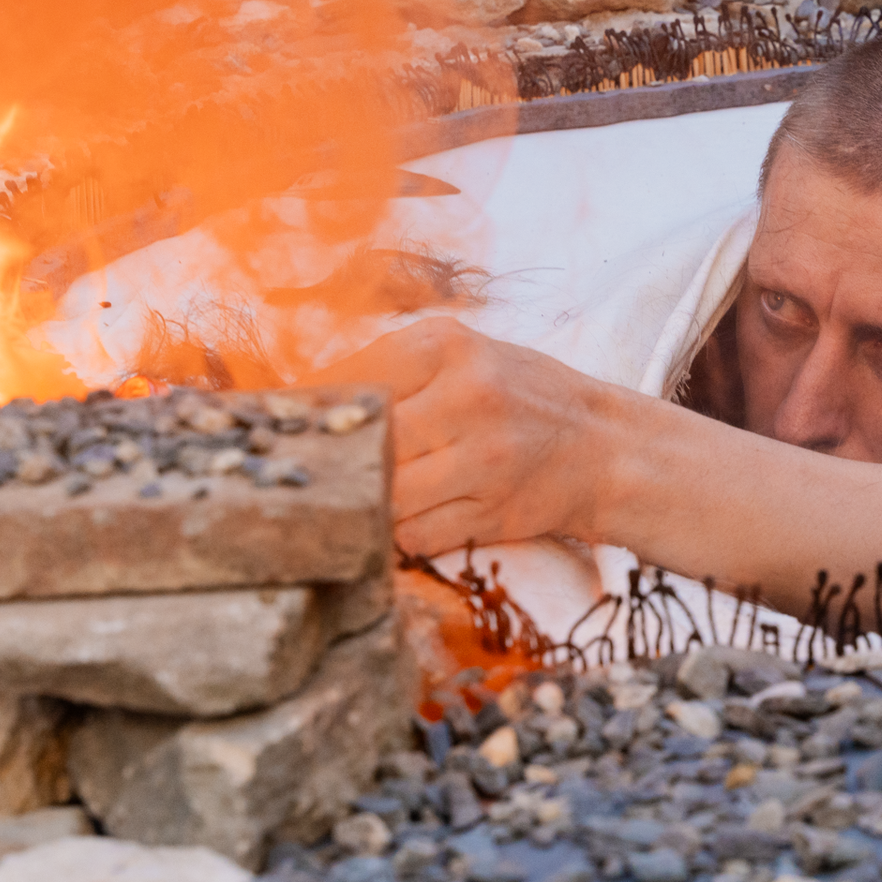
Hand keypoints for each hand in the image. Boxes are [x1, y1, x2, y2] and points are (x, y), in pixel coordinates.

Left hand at [314, 317, 625, 559]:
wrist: (604, 447)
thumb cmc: (521, 397)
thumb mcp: (462, 358)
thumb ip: (390, 372)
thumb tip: (296, 401)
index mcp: (447, 346)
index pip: (347, 381)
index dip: (304, 411)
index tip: (276, 428)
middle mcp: (466, 397)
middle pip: (360, 441)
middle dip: (329, 462)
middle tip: (301, 472)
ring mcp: (482, 459)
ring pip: (382, 494)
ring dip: (363, 501)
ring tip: (352, 496)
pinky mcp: (491, 512)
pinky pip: (413, 535)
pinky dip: (397, 533)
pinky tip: (403, 518)